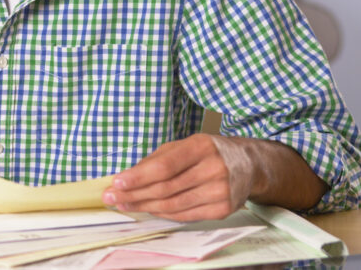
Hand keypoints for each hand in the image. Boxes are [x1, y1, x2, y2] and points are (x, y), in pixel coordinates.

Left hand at [101, 133, 253, 220]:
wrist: (248, 164)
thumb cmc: (209, 152)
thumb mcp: (183, 145)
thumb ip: (156, 159)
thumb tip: (128, 176)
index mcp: (201, 146)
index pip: (164, 166)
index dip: (139, 176)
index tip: (117, 182)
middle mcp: (213, 169)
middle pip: (165, 188)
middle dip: (134, 194)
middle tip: (112, 197)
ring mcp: (220, 191)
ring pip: (173, 205)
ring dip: (144, 206)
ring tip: (124, 204)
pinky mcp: (223, 210)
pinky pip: (185, 215)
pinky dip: (163, 214)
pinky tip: (147, 209)